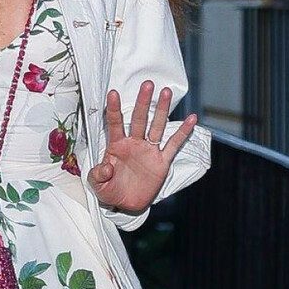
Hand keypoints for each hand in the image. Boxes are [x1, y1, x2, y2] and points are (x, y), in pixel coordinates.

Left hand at [87, 82, 196, 215]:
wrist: (126, 204)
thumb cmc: (110, 190)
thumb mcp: (98, 186)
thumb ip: (97, 176)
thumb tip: (105, 166)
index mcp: (116, 146)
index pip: (115, 124)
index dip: (114, 109)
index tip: (113, 93)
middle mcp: (134, 144)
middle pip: (139, 119)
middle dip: (143, 102)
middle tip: (147, 84)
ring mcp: (149, 150)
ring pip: (156, 126)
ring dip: (162, 110)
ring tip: (166, 92)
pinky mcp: (162, 161)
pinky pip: (173, 145)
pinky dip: (182, 133)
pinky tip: (191, 119)